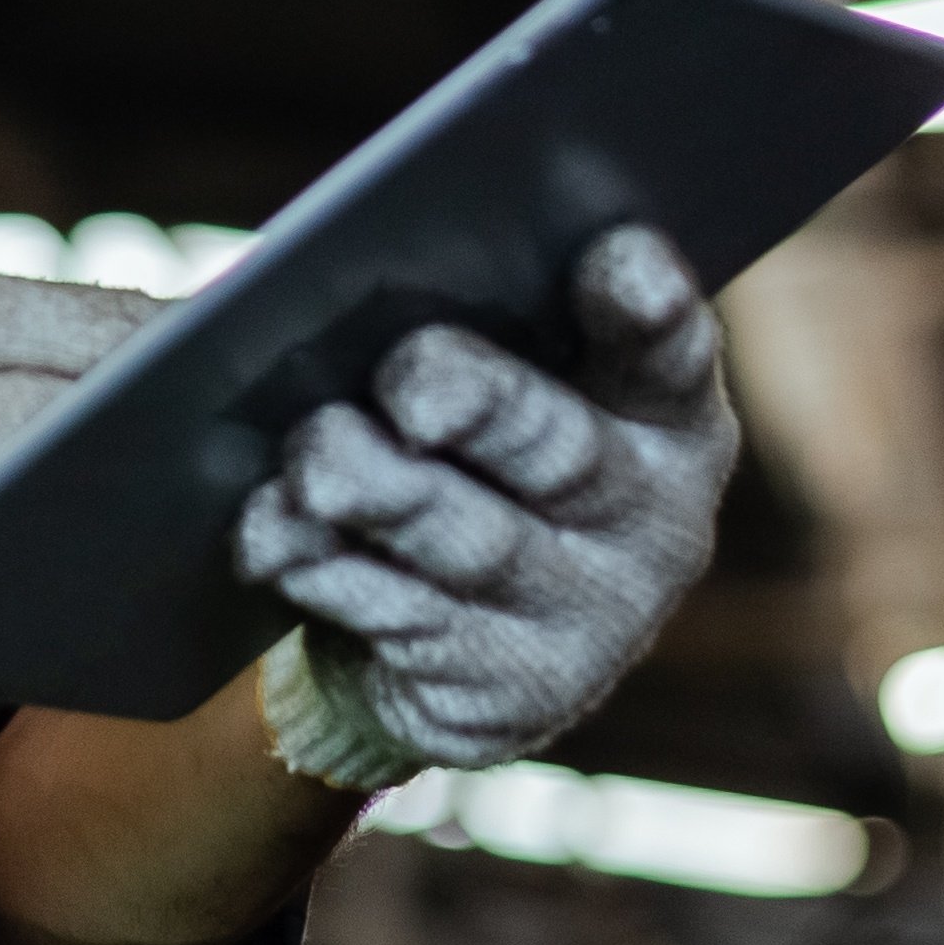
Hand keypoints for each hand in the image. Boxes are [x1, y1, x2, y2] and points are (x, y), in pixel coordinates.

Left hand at [232, 226, 739, 776]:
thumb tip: (332, 266)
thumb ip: (464, 318)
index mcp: (663, 412)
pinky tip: (273, 528)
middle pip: (561, 446)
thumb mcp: (492, 386)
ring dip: (376, 488)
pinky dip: (324, 564)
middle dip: (477, 401)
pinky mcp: (506, 692)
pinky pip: (400, 617)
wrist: (455, 645)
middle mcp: (650, 518)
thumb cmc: (465, 461)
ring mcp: (588, 619)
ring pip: (472, 541)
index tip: (614, 251)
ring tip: (314, 455)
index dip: (646, 301)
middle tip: (411, 386)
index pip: (669, 348)